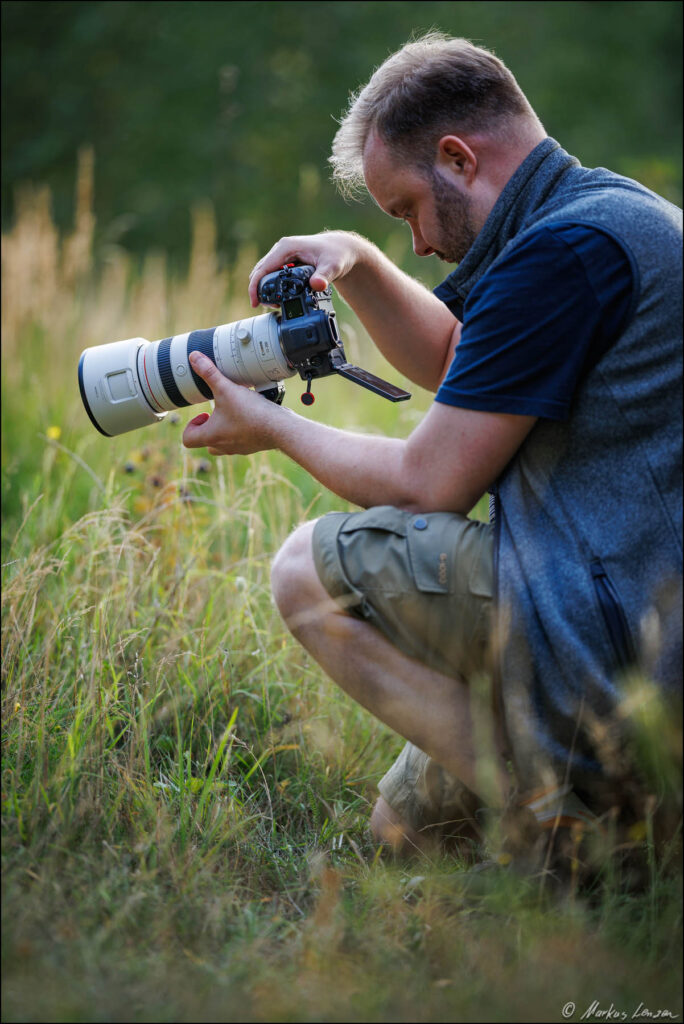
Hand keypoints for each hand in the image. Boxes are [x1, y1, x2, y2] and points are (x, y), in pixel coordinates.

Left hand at [181, 352, 279, 455]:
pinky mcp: (253, 446)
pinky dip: (241, 430)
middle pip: (205, 443)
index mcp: (211, 436)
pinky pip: (242, 441)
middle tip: (216, 413)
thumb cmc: (251, 413)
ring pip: (224, 444)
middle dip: (208, 427)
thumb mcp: (226, 389)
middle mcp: (223, 445)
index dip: (191, 425)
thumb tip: (194, 357)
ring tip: (233, 411)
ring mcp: (239, 448)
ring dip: (224, 429)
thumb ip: (209, 373)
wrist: (279, 428)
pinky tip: (250, 415)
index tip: (203, 413)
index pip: (188, 439)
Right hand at [248, 230, 368, 306]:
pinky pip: (273, 274)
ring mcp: (283, 255)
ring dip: (265, 289)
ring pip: (265, 273)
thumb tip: (316, 285)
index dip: (255, 286)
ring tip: (276, 305)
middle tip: (270, 307)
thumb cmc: (337, 255)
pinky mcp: (286, 261)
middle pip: (260, 271)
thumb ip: (324, 277)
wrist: (342, 249)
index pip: (263, 268)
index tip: (255, 303)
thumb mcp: (332, 267)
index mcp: (286, 248)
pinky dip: (272, 286)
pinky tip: (279, 298)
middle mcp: (281, 250)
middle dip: (259, 290)